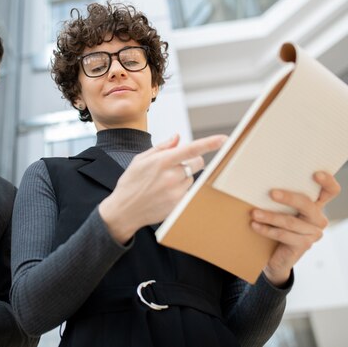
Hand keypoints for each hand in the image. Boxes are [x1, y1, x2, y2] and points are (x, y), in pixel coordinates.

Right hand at [99, 134, 227, 242]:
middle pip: (196, 162)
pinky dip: (180, 189)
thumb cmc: (130, 183)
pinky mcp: (179, 204)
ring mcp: (176, 191)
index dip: (209, 143)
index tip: (223, 139)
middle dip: (191, 160)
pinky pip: (188, 191)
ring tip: (162, 184)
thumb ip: (161, 147)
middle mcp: (171, 176)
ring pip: (191, 177)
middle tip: (176, 165)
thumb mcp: (140, 160)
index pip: (190, 149)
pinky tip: (164, 193)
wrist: (124, 210)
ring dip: (182, 177)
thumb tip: (177, 137)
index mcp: (161, 161)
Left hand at [251, 171, 340, 285]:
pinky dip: (267, 230)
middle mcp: (318, 218)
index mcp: (315, 204)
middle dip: (289, 198)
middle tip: (271, 193)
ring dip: (270, 216)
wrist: (274, 254)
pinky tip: (254, 225)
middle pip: (307, 204)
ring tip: (254, 213)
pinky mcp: (304, 245)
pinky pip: (283, 235)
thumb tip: (258, 179)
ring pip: (291, 221)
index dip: (327, 181)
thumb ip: (278, 195)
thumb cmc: (276, 223)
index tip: (315, 174)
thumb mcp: (279, 207)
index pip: (330, 190)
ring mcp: (313, 233)